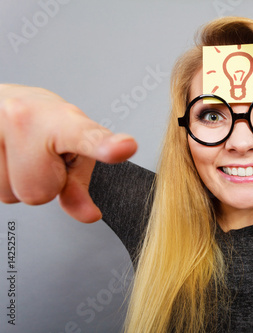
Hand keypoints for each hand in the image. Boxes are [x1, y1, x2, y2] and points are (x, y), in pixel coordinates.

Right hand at [0, 84, 137, 221]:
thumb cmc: (40, 122)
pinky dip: (2, 181)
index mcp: (58, 120)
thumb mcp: (71, 146)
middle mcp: (21, 120)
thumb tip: (89, 216)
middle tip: (41, 157)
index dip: (105, 146)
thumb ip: (80, 183)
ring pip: (10, 195)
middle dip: (43, 183)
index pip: (85, 137)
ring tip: (19, 152)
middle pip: (38, 193)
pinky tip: (4, 157)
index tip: (125, 147)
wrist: (0, 104)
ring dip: (17, 182)